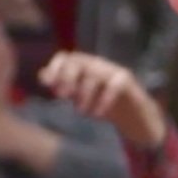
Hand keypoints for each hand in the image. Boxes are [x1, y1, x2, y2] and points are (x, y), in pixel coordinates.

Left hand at [37, 51, 167, 148]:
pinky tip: (98, 114)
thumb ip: (64, 86)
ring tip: (81, 111)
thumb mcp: (80, 97)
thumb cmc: (105, 106)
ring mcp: (114, 71)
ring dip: (84, 93)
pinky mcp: (128, 81)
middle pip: (79, 61)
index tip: (48, 85)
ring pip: (94, 74)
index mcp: (84, 66)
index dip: (55, 68)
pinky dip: (103, 100)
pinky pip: (113, 86)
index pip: (65, 58)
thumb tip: (42, 76)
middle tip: (61, 96)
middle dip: (67, 78)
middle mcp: (98, 64)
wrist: (135, 118)